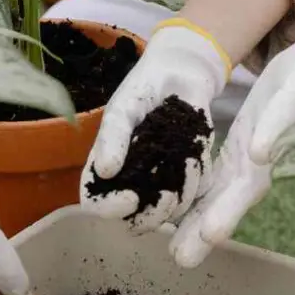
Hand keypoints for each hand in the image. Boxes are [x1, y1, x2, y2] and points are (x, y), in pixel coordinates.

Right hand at [80, 21, 227, 233]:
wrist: (181, 74)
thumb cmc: (143, 88)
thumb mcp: (124, 107)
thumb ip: (113, 136)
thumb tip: (105, 171)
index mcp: (106, 168)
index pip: (97, 203)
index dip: (110, 209)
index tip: (130, 199)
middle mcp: (132, 181)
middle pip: (134, 220)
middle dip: (151, 217)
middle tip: (167, 197)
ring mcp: (161, 181)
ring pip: (168, 213)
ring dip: (180, 198)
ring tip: (189, 162)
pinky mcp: (189, 176)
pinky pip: (194, 194)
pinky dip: (198, 182)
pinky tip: (197, 158)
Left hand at [169, 20, 294, 266]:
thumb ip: (279, 125)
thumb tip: (259, 154)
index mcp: (272, 155)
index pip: (247, 189)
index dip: (228, 213)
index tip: (209, 237)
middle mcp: (258, 165)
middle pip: (228, 202)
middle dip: (204, 230)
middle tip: (181, 259)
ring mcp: (248, 161)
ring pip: (218, 196)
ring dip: (197, 221)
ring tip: (173, 249)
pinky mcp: (239, 150)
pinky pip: (215, 177)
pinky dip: (197, 195)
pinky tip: (176, 209)